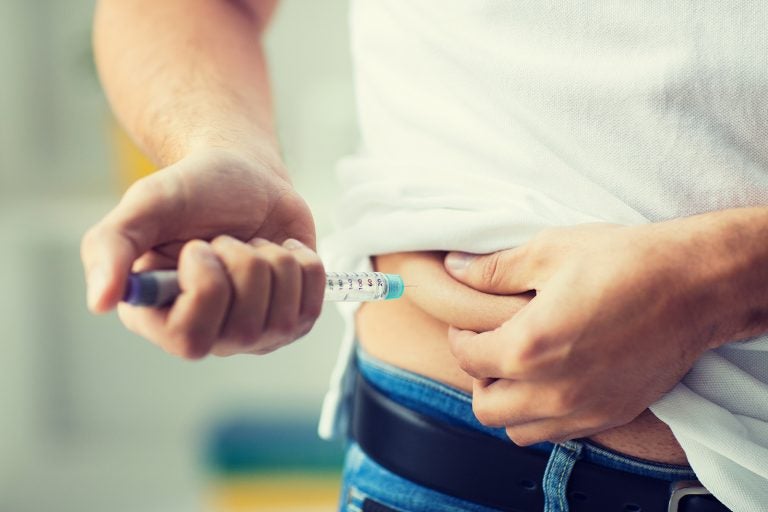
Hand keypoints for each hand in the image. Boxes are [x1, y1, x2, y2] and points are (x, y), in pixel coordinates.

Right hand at [81, 148, 324, 358]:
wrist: (245, 176)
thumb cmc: (193, 191)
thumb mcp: (146, 204)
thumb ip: (112, 246)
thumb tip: (100, 302)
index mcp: (160, 318)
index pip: (191, 337)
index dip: (205, 284)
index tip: (199, 245)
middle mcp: (209, 336)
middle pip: (246, 323)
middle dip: (243, 261)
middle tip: (226, 240)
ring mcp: (257, 333)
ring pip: (285, 308)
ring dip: (272, 256)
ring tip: (251, 243)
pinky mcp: (296, 317)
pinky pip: (315, 294)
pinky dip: (301, 257)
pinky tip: (280, 250)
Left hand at [444, 223, 716, 444]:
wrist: (694, 286)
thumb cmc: (624, 262)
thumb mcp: (548, 251)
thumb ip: (494, 269)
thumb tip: (455, 268)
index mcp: (529, 347)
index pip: (468, 359)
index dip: (460, 338)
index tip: (467, 325)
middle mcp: (552, 389)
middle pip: (485, 406)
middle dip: (478, 377)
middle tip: (490, 347)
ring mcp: (584, 409)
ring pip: (518, 430)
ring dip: (507, 402)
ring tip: (518, 368)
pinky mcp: (610, 415)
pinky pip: (557, 434)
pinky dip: (541, 415)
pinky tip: (551, 381)